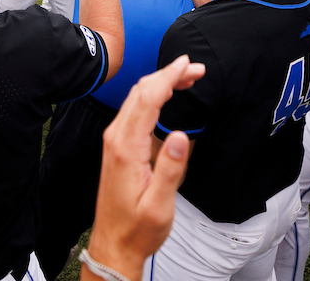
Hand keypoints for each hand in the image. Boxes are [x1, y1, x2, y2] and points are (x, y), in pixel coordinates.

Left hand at [86, 56, 205, 276]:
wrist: (114, 243)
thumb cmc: (137, 228)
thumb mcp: (159, 205)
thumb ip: (171, 169)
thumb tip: (180, 135)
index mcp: (126, 148)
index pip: (148, 100)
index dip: (168, 77)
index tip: (186, 64)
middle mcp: (116, 139)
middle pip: (141, 92)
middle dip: (168, 74)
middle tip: (194, 68)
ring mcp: (115, 141)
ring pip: (136, 99)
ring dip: (161, 83)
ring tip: (187, 76)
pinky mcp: (118, 147)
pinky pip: (134, 111)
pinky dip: (153, 96)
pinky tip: (166, 96)